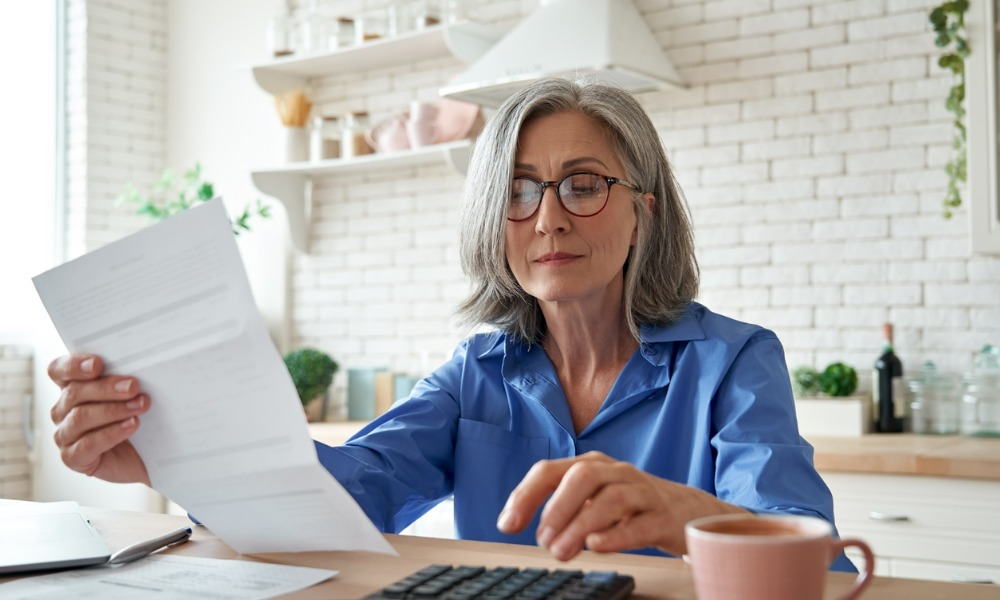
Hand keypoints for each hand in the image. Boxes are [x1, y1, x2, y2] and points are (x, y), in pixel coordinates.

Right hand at [48, 354, 150, 485]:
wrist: (144, 456)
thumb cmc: (135, 419)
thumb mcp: (130, 395)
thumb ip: (124, 380)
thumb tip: (137, 368)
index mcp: (71, 388)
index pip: (58, 370)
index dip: (73, 365)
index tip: (97, 364)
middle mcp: (62, 410)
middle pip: (74, 393)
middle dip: (106, 388)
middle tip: (133, 386)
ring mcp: (64, 435)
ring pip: (80, 418)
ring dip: (114, 410)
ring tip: (140, 406)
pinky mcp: (73, 458)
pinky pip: (88, 444)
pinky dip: (112, 433)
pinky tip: (132, 425)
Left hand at [496, 451, 746, 560]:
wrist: (688, 511)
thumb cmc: (631, 505)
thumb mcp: (592, 499)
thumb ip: (558, 507)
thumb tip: (514, 521)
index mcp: (592, 465)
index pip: (550, 470)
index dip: (525, 495)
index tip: (507, 524)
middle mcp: (616, 472)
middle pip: (583, 476)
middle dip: (557, 507)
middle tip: (542, 540)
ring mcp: (643, 492)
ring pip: (612, 499)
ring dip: (581, 525)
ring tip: (562, 551)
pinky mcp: (664, 517)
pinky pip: (641, 523)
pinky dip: (617, 534)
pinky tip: (597, 545)